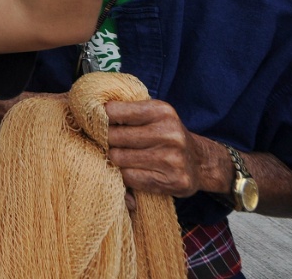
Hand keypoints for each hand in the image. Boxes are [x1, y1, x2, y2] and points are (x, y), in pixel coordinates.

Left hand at [105, 99, 223, 197]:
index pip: (114, 111)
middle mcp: (169, 134)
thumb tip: (90, 109)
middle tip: (111, 142)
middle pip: (113, 137)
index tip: (98, 122)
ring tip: (125, 156)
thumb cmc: (167, 134)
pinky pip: (130, 177)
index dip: (101, 118)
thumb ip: (126, 110)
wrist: (201, 162)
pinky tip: (136, 170)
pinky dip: (127, 175)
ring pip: (119, 158)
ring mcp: (172, 159)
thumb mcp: (153, 114)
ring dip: (116, 159)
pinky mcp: (173, 181)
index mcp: (162, 111)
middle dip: (107, 140)